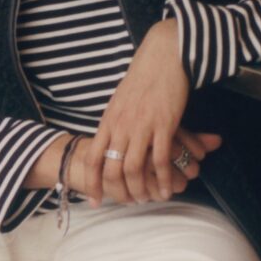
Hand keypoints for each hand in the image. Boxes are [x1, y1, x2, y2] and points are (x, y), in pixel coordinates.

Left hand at [75, 20, 222, 203]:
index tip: (94, 200)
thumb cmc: (143, 78)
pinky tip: (168, 188)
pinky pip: (161, 159)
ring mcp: (141, 126)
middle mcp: (121, 126)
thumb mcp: (120, 101)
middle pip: (112, 169)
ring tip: (149, 199)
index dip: (92, 183)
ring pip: (135, 168)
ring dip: (142, 189)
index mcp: (108, 121)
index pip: (93, 158)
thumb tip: (110, 139)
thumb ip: (114, 122)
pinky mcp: (163, 124)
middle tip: (129, 203)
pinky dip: (163, 178)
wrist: (162, 57)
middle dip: (119, 192)